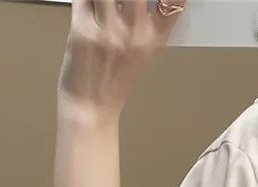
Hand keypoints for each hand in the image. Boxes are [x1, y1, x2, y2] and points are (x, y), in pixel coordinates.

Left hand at [58, 0, 181, 118]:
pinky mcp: (83, 28)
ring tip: (103, 4)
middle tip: (122, 1)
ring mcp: (109, 30)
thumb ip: (149, 20)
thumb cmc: (114, 80)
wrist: (91, 105)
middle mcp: (135, 33)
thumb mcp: (145, 52)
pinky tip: (89, 5)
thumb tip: (144, 0)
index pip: (174, 2)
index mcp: (154, 38)